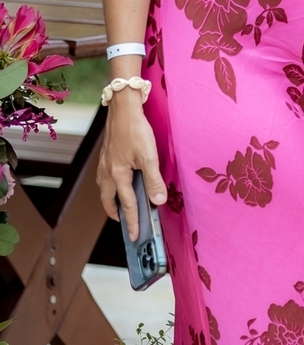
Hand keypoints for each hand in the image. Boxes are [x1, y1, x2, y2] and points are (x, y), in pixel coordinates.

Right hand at [98, 94, 166, 235]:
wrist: (122, 108)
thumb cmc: (136, 130)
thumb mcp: (149, 156)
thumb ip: (154, 180)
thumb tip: (158, 202)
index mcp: (118, 175)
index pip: (127, 205)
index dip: (133, 222)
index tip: (136, 236)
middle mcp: (107, 172)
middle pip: (109, 200)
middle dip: (117, 214)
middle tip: (126, 224)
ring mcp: (104, 163)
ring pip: (105, 189)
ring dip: (112, 201)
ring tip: (121, 207)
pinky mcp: (106, 156)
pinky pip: (105, 178)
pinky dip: (110, 187)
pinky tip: (118, 183)